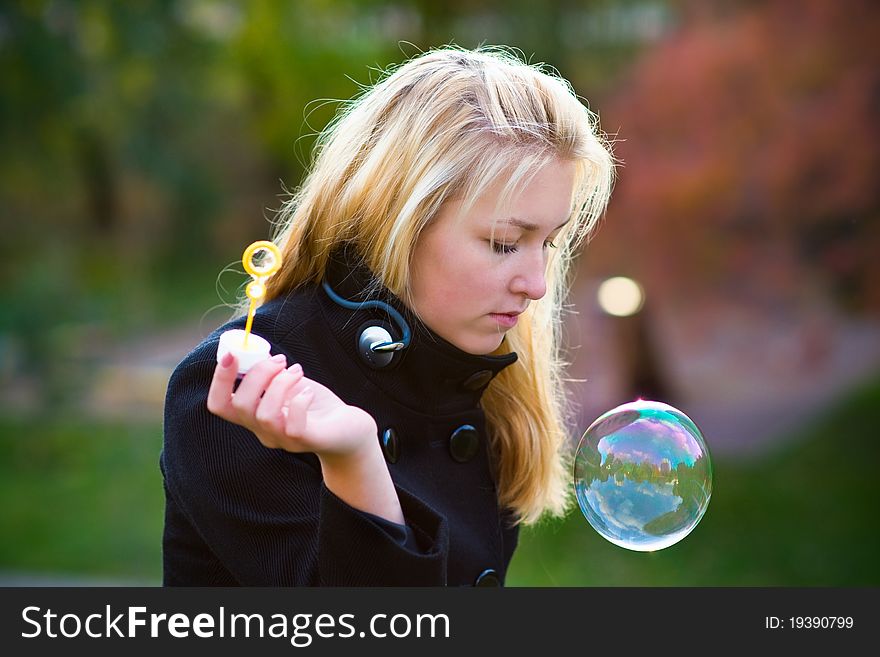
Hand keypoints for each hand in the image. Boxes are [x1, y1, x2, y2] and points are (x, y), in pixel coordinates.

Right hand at [206, 352, 378, 460]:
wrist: (350, 430)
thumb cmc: (315, 404)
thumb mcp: (288, 383)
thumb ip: (269, 372)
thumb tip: (253, 349)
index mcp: (254, 416)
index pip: (219, 405)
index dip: (219, 379)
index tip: (232, 353)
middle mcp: (264, 431)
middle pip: (240, 406)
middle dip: (258, 373)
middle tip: (281, 360)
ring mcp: (284, 439)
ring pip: (264, 414)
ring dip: (280, 384)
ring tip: (297, 372)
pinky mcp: (307, 441)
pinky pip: (292, 427)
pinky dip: (299, 401)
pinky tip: (309, 392)